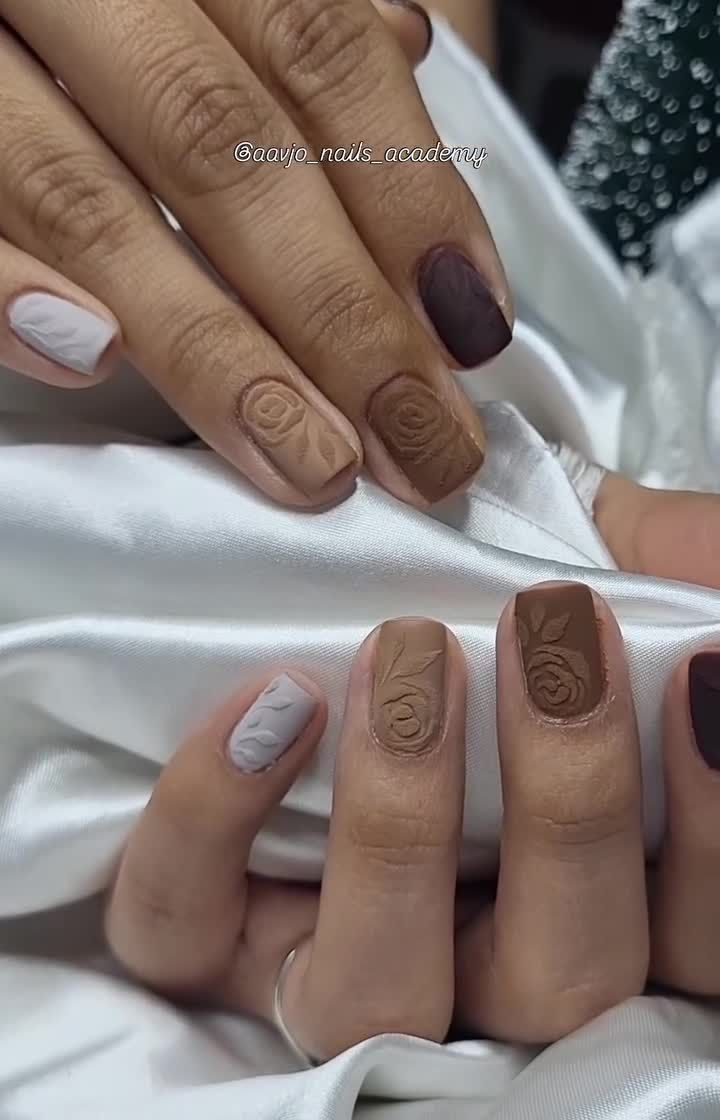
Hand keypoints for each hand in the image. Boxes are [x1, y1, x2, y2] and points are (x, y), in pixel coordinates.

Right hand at [0, 0, 511, 508]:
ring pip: (92, 203)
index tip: (472, 330)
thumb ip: (289, 16)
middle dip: (339, 315)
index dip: (408, 197)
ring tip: (309, 459)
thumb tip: (407, 51)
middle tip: (418, 444)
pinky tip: (94, 361)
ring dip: (214, 351)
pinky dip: (10, 290)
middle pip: (228, 151)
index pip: (317, 53)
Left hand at [106, 599, 719, 1055]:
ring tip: (408, 657)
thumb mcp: (592, 574)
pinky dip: (215, 822)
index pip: (691, 939)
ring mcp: (330, 966)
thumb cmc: (496, 613)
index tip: (699, 672)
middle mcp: (472, 975)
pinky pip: (182, 931)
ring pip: (374, 992)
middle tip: (547, 639)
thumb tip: (711, 599)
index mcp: (586, 910)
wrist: (354, 593)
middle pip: (555, 984)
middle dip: (568, 809)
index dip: (715, 832)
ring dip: (400, 825)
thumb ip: (666, 578)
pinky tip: (272, 702)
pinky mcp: (206, 937)